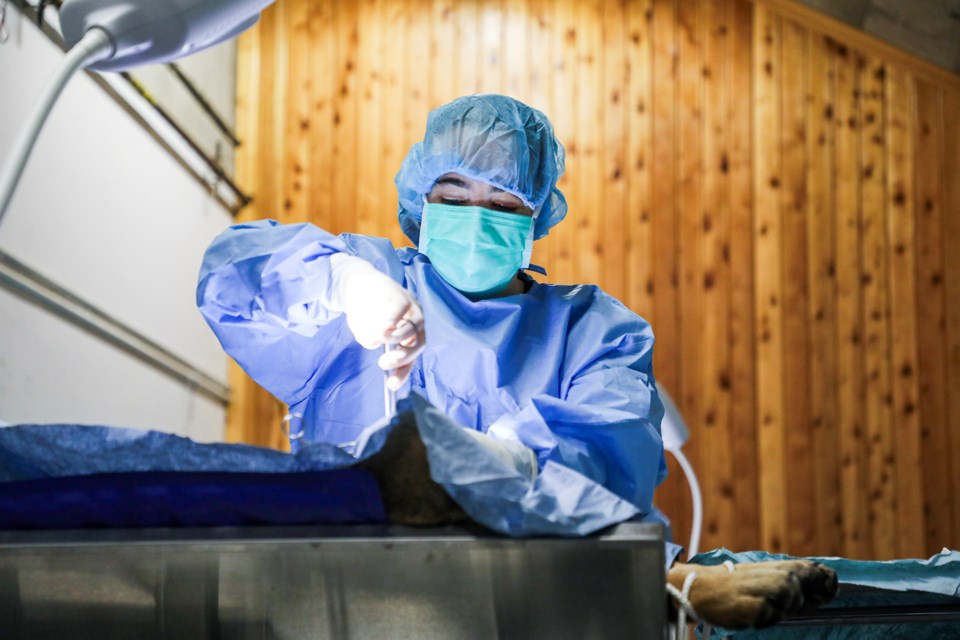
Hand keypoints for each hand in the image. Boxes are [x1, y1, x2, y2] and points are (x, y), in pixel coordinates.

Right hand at [330, 254, 425, 389]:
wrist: (355, 285)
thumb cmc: (363, 312)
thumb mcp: (365, 332)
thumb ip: (370, 338)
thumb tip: (373, 342)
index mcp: (409, 334)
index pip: (411, 356)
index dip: (403, 372)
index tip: (390, 386)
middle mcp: (414, 321)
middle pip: (419, 342)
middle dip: (404, 356)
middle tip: (384, 363)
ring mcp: (409, 306)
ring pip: (414, 326)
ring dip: (396, 337)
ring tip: (380, 338)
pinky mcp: (399, 293)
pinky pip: (401, 307)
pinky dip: (393, 319)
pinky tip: (383, 326)